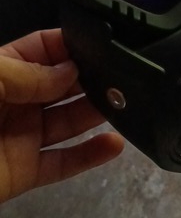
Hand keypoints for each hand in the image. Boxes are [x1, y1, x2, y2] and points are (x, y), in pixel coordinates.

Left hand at [0, 29, 123, 202]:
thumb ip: (27, 72)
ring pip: (68, 122)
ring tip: (130, 104)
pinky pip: (63, 163)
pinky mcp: (24, 172)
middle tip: (127, 76)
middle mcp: (13, 100)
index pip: (43, 50)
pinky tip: (115, 144)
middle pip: (62, 85)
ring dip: (98, 112)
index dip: (72, 46)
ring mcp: (19, 137)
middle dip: (91, 79)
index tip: (105, 45)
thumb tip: (70, 71)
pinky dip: (90, 156)